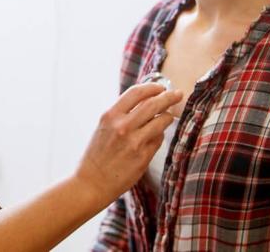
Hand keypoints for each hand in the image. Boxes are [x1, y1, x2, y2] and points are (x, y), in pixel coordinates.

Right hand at [73, 83, 183, 207]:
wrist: (91, 183)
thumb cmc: (97, 156)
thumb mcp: (103, 128)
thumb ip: (121, 115)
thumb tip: (145, 102)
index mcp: (110, 116)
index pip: (136, 93)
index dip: (152, 87)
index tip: (161, 87)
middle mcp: (122, 126)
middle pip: (153, 104)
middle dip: (169, 97)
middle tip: (177, 94)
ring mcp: (134, 142)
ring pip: (161, 121)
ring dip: (168, 116)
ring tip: (169, 116)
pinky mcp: (142, 157)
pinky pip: (158, 140)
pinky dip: (159, 135)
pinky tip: (156, 136)